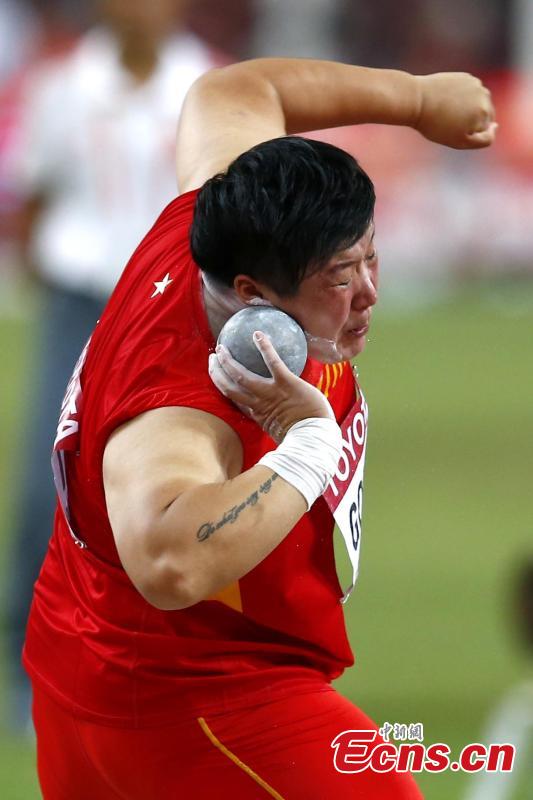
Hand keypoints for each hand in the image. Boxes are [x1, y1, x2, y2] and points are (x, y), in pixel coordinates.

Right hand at [208, 331, 333, 441]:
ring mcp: (271, 393)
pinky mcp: (286, 383)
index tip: (217, 376)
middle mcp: (258, 404)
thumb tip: (279, 415)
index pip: (234, 399)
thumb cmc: (304, 435)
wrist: (315, 437)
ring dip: (228, 361)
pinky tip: (258, 334)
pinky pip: (273, 362)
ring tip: (221, 348)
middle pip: (229, 387)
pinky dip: (264, 347)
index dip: (223, 386)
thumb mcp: (282, 431)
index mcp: (257, 415)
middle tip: (212, 359)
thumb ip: (276, 421)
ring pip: (241, 376)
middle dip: (217, 373)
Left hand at [414, 72, 496, 149]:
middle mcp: (485, 95)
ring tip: (446, 111)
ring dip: (466, 109)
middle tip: (448, 121)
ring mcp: (476, 84)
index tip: (452, 130)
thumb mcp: (460, 141)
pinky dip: (460, 98)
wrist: (416, 100)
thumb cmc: (435, 125)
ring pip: (476, 104)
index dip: (468, 134)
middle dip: (470, 121)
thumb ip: (484, 139)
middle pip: (484, 116)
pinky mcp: (466, 77)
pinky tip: (445, 100)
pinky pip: (468, 93)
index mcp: (485, 112)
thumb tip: (496, 126)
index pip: (485, 131)